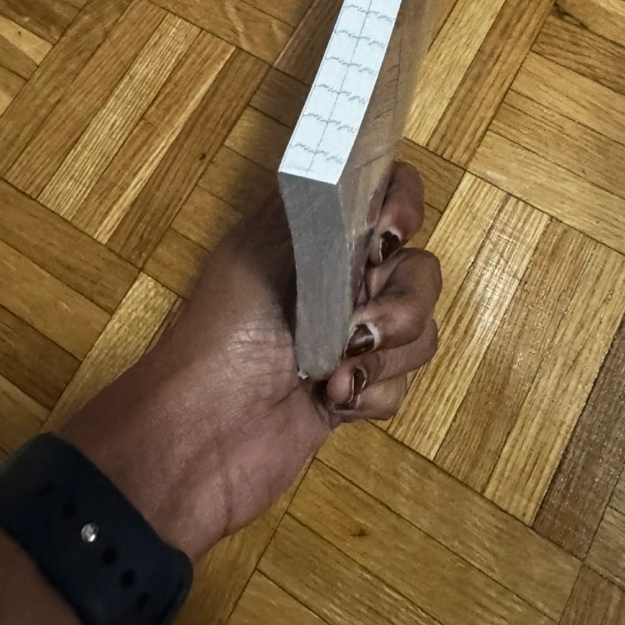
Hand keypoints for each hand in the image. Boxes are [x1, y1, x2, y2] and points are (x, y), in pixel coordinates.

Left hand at [60, 163, 440, 559]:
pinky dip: (370, 393)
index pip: (387, 191)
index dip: (405, 205)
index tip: (388, 237)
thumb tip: (377, 193)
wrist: (204, 432)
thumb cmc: (222, 331)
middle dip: (401, 302)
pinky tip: (330, 401)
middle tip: (358, 327)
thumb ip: (326, 216)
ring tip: (335, 372)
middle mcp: (341, 279)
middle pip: (420, 269)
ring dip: (384, 354)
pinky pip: (401, 384)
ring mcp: (352, 336)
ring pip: (419, 331)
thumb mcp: (262, 250)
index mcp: (317, 232)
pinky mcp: (356, 390)